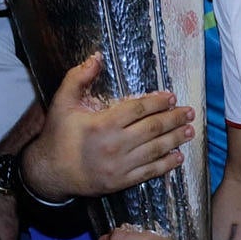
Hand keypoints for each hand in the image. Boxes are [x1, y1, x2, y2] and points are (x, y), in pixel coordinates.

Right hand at [21, 54, 193, 199]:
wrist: (50, 173)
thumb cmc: (58, 135)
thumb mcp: (62, 103)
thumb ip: (78, 78)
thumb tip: (97, 57)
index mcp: (102, 124)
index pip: (138, 110)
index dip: (157, 102)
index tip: (171, 96)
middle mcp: (114, 145)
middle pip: (152, 129)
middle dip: (174, 119)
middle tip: (189, 112)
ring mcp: (119, 166)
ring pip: (155, 150)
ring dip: (175, 139)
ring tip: (190, 131)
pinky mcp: (121, 182)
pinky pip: (148, 172)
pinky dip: (165, 165)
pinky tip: (177, 157)